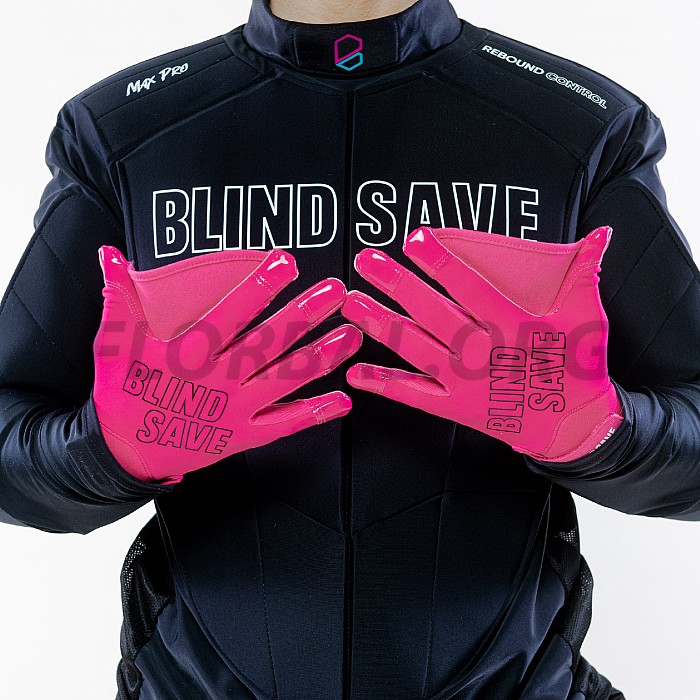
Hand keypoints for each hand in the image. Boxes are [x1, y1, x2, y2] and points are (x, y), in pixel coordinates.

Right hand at [93, 246, 360, 481]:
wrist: (126, 454)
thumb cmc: (124, 396)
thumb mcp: (114, 346)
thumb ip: (118, 300)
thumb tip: (109, 254)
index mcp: (188, 356)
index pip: (231, 314)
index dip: (260, 287)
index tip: (286, 262)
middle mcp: (218, 382)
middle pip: (269, 343)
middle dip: (305, 315)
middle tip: (336, 292)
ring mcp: (235, 411)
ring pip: (286, 380)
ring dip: (321, 357)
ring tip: (352, 336)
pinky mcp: (244, 436)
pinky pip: (285, 425)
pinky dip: (315, 413)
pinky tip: (343, 401)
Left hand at [342, 226, 622, 461]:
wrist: (572, 426)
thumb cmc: (576, 367)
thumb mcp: (586, 318)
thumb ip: (584, 274)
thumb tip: (604, 233)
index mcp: (511, 325)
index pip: (469, 286)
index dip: (440, 262)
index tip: (413, 239)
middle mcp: (482, 352)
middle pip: (432, 313)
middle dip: (397, 284)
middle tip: (365, 261)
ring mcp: (464, 382)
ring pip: (415, 348)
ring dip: (381, 325)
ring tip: (352, 303)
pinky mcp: (454, 407)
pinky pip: (413, 395)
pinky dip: (385, 383)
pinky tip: (356, 373)